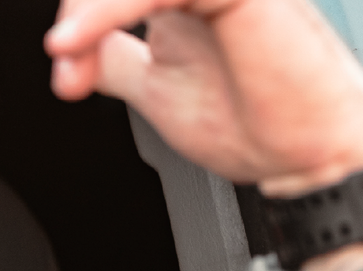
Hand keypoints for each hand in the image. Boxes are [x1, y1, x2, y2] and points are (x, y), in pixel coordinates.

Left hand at [45, 0, 362, 195]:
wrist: (303, 160)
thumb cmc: (251, 121)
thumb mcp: (154, 87)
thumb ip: (113, 62)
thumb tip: (68, 54)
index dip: (77, 12)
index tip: (63, 64)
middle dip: (77, 8)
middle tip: (65, 61)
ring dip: (86, 10)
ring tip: (65, 52)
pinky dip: (106, 12)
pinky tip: (74, 42)